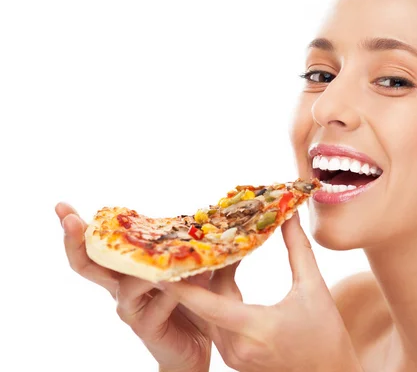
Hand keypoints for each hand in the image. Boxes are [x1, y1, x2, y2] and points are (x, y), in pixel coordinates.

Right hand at [56, 202, 211, 371]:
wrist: (196, 349)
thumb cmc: (190, 307)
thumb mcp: (194, 274)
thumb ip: (198, 253)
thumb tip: (216, 227)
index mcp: (128, 272)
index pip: (99, 247)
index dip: (79, 229)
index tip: (61, 206)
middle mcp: (122, 289)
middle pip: (89, 264)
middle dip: (77, 240)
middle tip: (70, 219)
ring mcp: (130, 308)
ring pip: (125, 283)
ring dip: (145, 266)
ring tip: (164, 251)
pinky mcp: (146, 326)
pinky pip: (156, 304)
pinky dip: (170, 290)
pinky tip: (182, 280)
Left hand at [158, 213, 361, 371]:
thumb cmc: (327, 334)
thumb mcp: (314, 288)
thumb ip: (298, 249)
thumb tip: (289, 215)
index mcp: (255, 329)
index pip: (208, 304)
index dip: (183, 285)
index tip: (160, 268)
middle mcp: (237, 347)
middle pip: (207, 303)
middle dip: (201, 274)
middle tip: (194, 243)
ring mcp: (234, 357)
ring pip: (209, 314)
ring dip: (207, 288)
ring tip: (205, 257)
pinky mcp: (235, 359)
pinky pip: (217, 325)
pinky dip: (216, 303)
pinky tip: (221, 280)